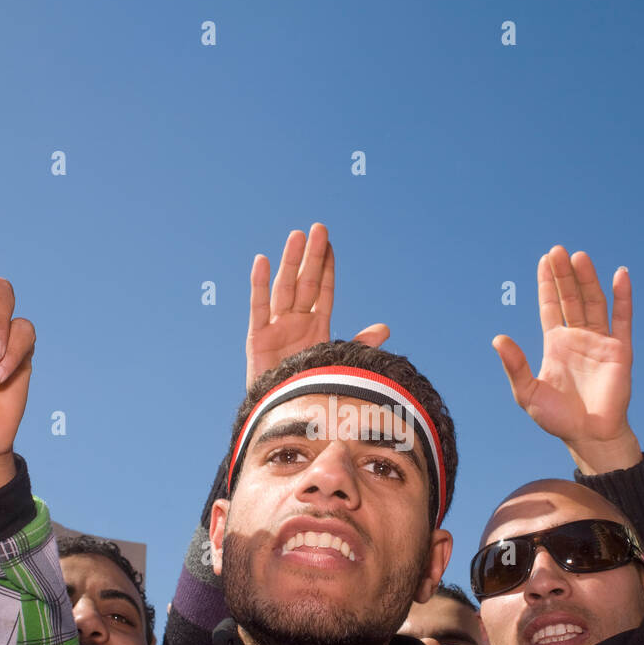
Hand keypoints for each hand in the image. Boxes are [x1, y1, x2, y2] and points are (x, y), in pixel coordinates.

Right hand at [245, 223, 388, 390]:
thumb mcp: (338, 364)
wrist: (285, 416)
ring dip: (291, 262)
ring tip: (298, 236)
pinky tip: (262, 261)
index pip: (323, 291)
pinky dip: (259, 284)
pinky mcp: (257, 338)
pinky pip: (258, 307)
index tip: (331, 245)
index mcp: (316, 328)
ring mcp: (276, 328)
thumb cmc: (310, 391)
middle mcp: (295, 323)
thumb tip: (385, 329)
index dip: (327, 268)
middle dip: (312, 256)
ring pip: (285, 288)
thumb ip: (358, 345)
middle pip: (305, 283)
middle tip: (319, 228)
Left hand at [493, 248, 639, 473]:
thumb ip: (514, 365)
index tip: (544, 260)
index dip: (547, 284)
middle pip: (571, 298)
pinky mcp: (620, 350)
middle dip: (564, 275)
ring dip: (587, 280)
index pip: (551, 306)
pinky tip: (620, 275)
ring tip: (579, 257)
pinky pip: (622, 319)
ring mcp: (600, 342)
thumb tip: (498, 338)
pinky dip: (622, 297)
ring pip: (593, 303)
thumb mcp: (527, 392)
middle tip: (558, 250)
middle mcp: (578, 338)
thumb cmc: (557, 418)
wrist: (589, 436)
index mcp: (556, 344)